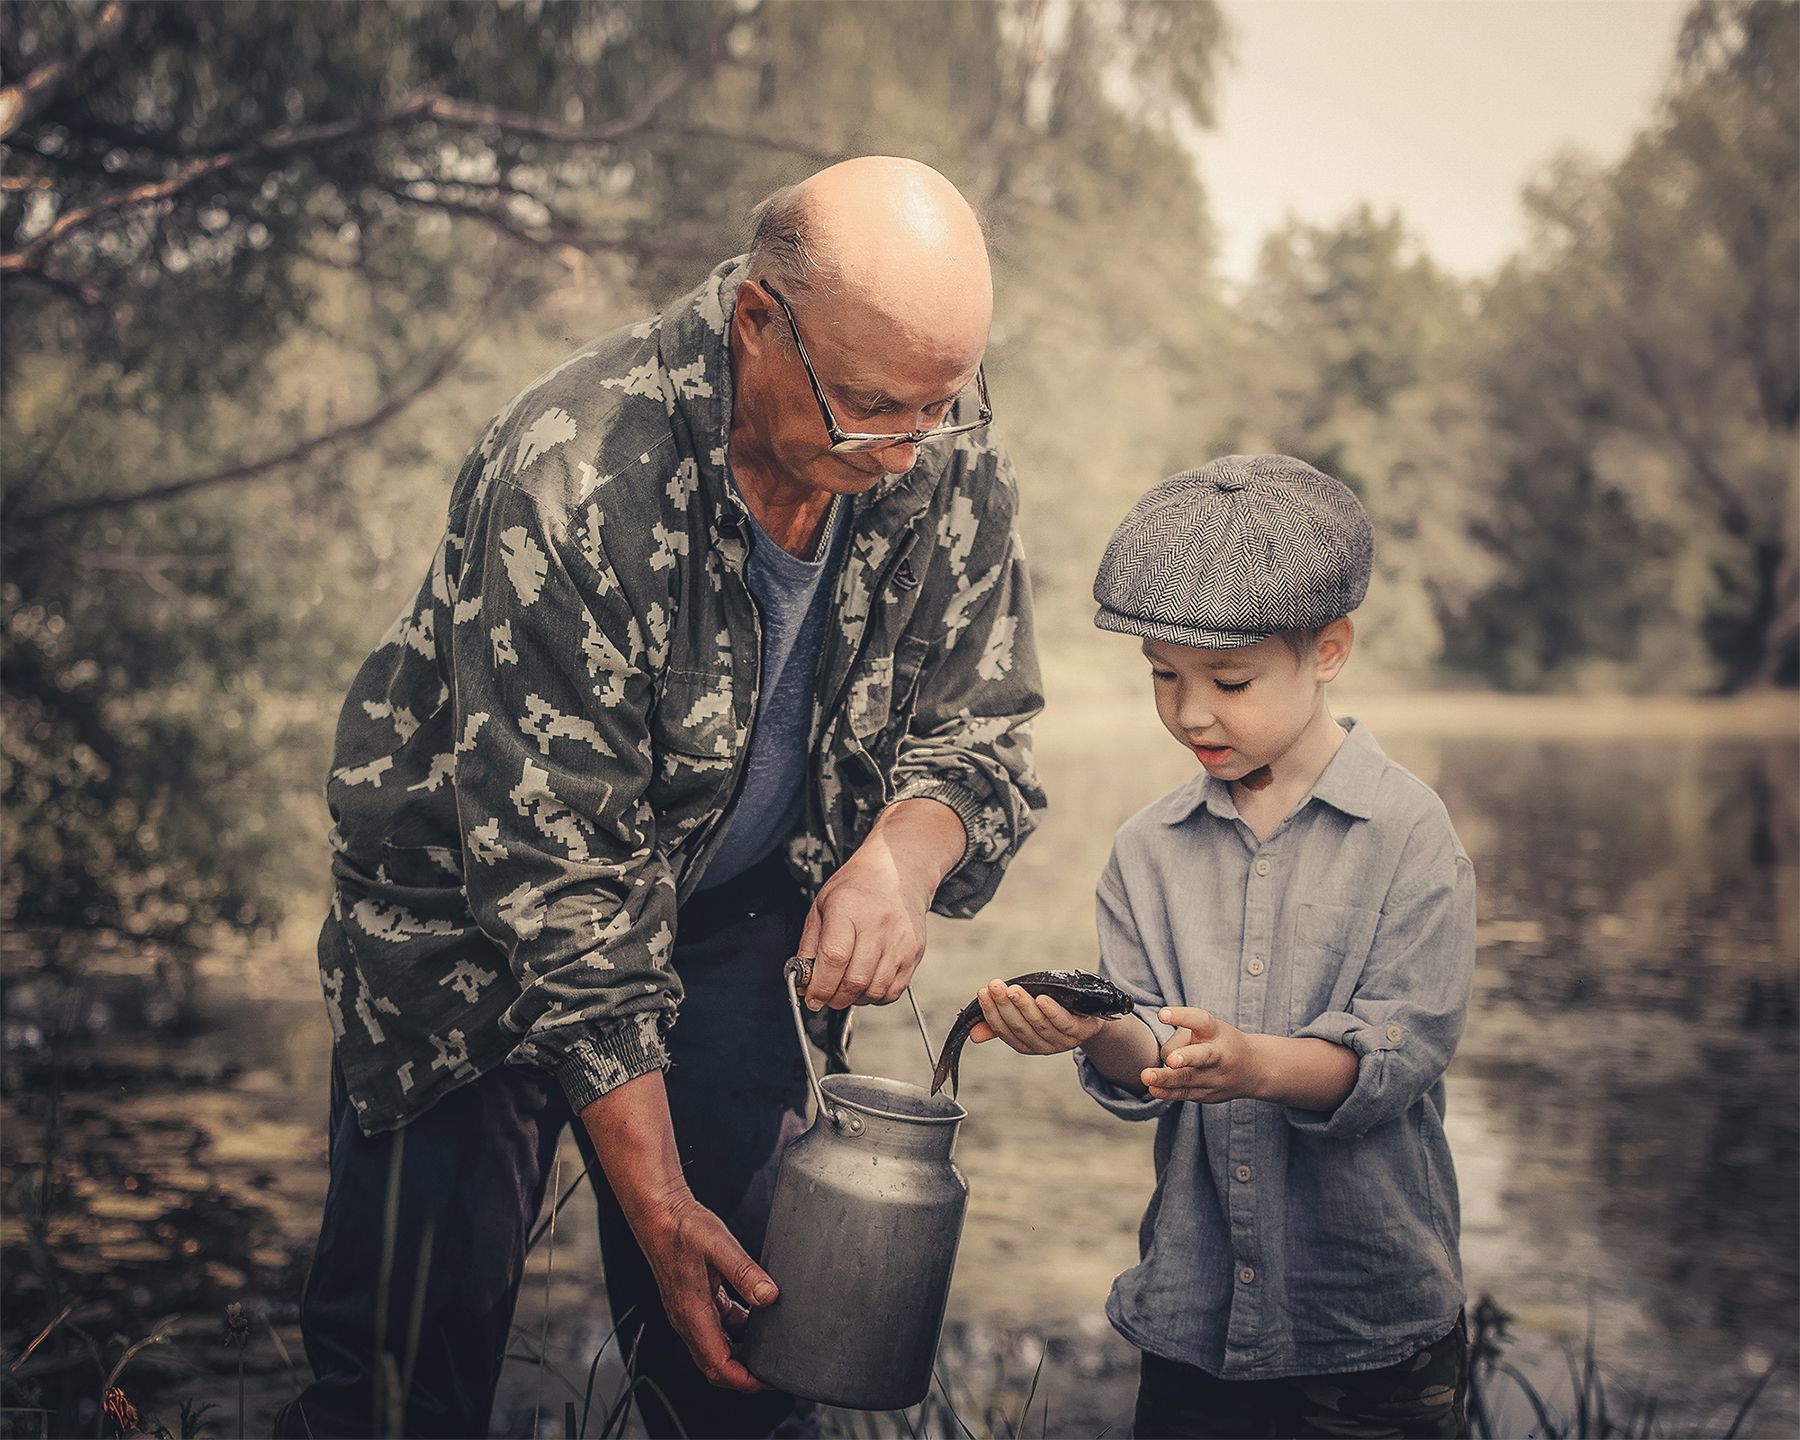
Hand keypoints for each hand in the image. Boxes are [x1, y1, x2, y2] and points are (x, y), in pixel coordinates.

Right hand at [636, 1191, 775, 1390]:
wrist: (658, 1213)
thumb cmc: (683, 1227)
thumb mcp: (719, 1245)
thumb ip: (745, 1272)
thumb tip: (769, 1297)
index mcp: (692, 1314)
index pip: (718, 1365)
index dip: (745, 1380)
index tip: (769, 1379)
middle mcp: (687, 1320)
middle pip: (716, 1366)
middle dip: (744, 1375)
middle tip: (773, 1369)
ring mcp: (688, 1312)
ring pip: (715, 1348)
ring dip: (740, 1353)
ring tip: (769, 1344)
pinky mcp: (692, 1301)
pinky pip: (715, 1327)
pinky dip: (735, 1330)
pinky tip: (754, 1316)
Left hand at [796, 799, 961, 1009]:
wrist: (898, 873)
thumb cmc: (856, 889)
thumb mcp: (822, 906)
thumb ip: (810, 945)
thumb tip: (803, 981)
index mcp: (848, 909)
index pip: (834, 957)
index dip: (820, 985)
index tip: (811, 996)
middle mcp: (878, 926)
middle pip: (855, 980)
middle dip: (834, 999)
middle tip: (825, 998)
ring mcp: (899, 941)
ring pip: (874, 991)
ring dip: (854, 1000)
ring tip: (845, 990)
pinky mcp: (913, 953)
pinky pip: (893, 991)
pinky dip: (875, 997)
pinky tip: (865, 985)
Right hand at [969, 979, 1106, 1053]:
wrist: (1091, 1018)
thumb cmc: (1053, 1013)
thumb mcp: (1027, 1016)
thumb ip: (1003, 1022)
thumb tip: (973, 1033)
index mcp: (1026, 1044)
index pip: (1004, 1030)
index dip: (991, 1013)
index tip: (983, 992)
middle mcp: (1042, 1046)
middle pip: (1019, 1027)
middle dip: (1004, 1006)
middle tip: (994, 985)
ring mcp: (1062, 1041)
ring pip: (1039, 1024)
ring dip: (1024, 1006)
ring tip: (1013, 989)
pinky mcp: (1079, 1031)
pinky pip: (1063, 1023)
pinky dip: (1051, 1011)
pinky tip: (1042, 998)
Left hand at [1141, 1006, 1264, 1102]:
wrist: (1253, 1069)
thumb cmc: (1220, 1041)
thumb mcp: (1208, 1029)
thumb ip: (1183, 1038)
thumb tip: (1163, 1059)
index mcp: (1217, 1032)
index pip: (1200, 1020)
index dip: (1181, 1016)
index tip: (1162, 1014)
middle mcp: (1218, 1054)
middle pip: (1201, 1056)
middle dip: (1186, 1058)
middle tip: (1171, 1060)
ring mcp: (1214, 1077)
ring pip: (1188, 1078)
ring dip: (1166, 1078)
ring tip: (1147, 1076)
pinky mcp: (1207, 1093)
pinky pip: (1185, 1093)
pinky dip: (1168, 1092)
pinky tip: (1153, 1088)